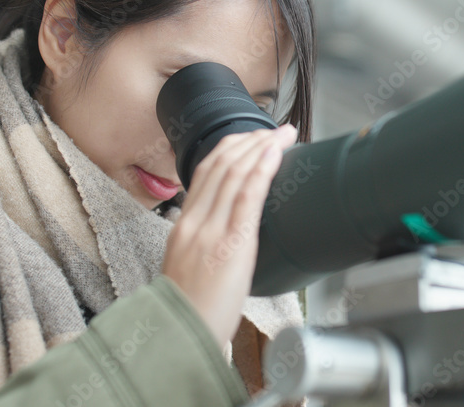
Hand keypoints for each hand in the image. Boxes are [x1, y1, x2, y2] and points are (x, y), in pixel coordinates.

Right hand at [161, 124, 297, 346]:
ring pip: (234, 173)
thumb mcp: (189, 266)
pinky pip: (246, 197)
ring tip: (284, 134)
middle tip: (276, 129)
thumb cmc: (190, 309)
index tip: (251, 138)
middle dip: (251, 140)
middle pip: (221, 165)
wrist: (179, 335)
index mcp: (184, 225)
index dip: (230, 149)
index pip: (205, 173)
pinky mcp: (230, 243)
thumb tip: (228, 231)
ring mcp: (210, 230)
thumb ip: (204, 242)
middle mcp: (194, 221)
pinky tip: (275, 154)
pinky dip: (261, 169)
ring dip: (262, 147)